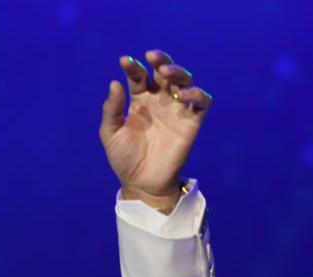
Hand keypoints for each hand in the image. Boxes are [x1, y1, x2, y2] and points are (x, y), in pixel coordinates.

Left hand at [99, 50, 212, 210]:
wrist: (141, 183)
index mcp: (139, 100)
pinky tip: (184, 94)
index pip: (139, 76)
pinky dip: (197, 94)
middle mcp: (159, 101)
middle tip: (152, 57)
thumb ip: (112, 110)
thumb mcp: (110, 133)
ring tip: (166, 71)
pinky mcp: (191, 122)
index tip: (125, 61)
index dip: (133, 67)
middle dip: (160, 60)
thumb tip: (114, 83)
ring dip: (178, 72)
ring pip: (184, 81)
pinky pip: (202, 103)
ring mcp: (176, 110)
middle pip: (164, 72)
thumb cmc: (124, 158)